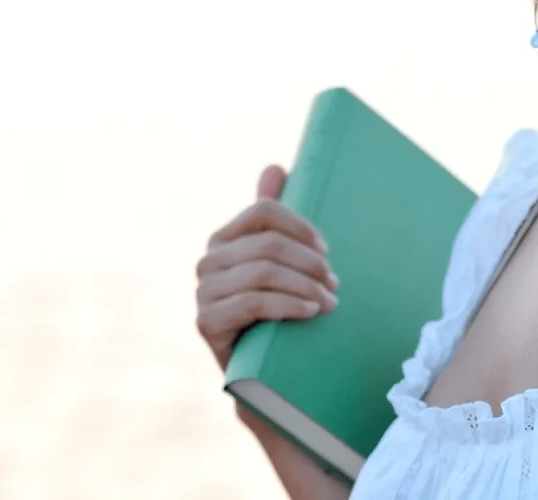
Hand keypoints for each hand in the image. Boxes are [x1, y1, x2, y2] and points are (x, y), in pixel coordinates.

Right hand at [195, 165, 339, 371]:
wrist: (262, 370)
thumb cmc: (278, 307)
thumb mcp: (282, 261)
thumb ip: (276, 218)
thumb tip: (274, 167)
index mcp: (226, 237)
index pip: (264, 210)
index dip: (300, 225)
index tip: (326, 248)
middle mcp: (208, 260)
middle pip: (269, 244)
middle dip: (310, 263)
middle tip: (335, 283)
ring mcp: (203, 291)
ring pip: (264, 273)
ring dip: (305, 287)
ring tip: (330, 302)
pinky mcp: (206, 322)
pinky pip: (252, 303)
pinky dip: (289, 305)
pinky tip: (311, 313)